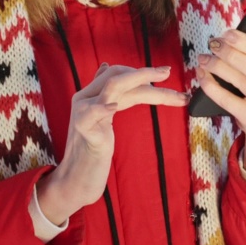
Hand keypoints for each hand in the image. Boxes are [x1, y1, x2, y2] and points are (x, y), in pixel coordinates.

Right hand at [36, 63, 187, 223]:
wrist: (76, 179)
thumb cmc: (92, 149)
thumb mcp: (102, 117)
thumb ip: (106, 93)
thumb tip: (106, 65)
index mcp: (91, 95)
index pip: (117, 74)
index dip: (142, 73)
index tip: (166, 75)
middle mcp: (85, 100)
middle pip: (117, 77)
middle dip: (147, 74)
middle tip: (169, 71)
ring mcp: (82, 115)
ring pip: (112, 88)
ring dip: (141, 80)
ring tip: (162, 79)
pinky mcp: (83, 133)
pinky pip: (90, 115)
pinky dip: (101, 109)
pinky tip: (113, 107)